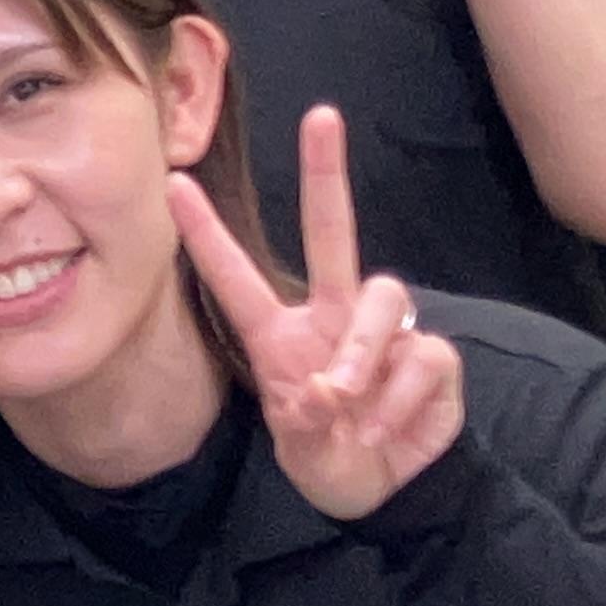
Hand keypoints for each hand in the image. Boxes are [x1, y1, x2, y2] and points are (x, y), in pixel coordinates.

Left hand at [169, 107, 463, 520]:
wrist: (386, 490)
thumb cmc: (329, 456)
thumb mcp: (302, 451)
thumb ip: (306, 424)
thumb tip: (327, 391)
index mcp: (279, 334)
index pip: (236, 276)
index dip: (207, 233)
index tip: (173, 183)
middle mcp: (331, 318)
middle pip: (330, 232)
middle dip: (326, 172)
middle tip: (321, 115)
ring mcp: (384, 331)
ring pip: (384, 298)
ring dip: (364, 355)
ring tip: (349, 406)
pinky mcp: (432, 353)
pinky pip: (422, 357)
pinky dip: (400, 401)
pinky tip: (386, 428)